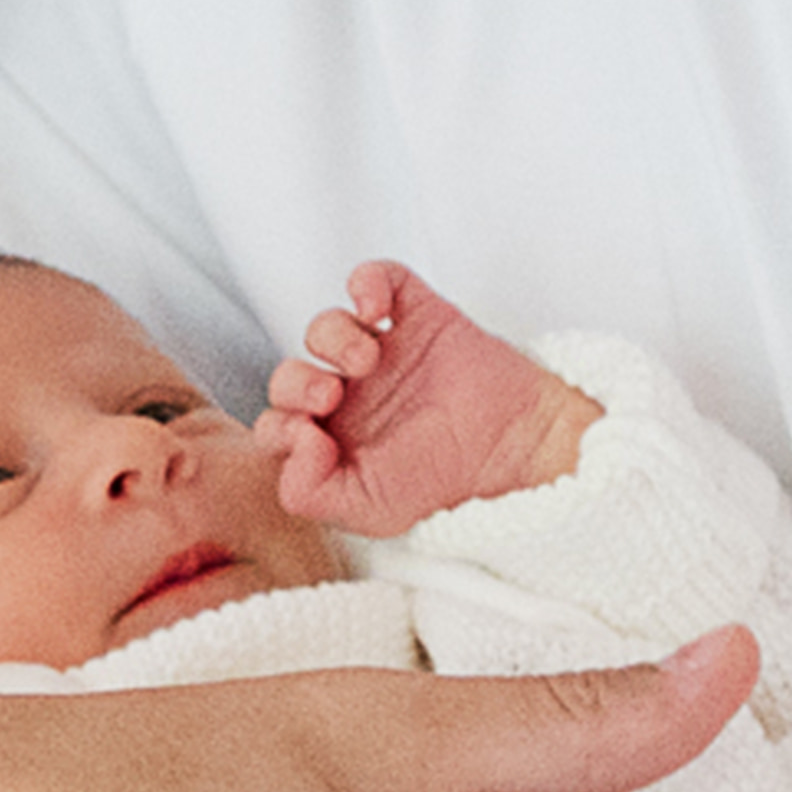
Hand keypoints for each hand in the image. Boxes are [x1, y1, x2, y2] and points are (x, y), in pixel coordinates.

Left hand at [266, 257, 593, 537]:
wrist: (514, 449)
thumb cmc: (447, 483)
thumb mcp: (368, 513)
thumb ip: (307, 493)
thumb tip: (294, 442)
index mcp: (335, 442)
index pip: (277, 424)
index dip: (281, 426)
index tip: (314, 437)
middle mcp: (354, 397)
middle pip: (290, 373)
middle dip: (296, 382)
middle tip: (329, 396)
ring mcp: (386, 353)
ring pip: (325, 325)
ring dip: (330, 337)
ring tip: (364, 361)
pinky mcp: (419, 316)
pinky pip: (378, 278)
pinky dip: (366, 283)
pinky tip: (375, 312)